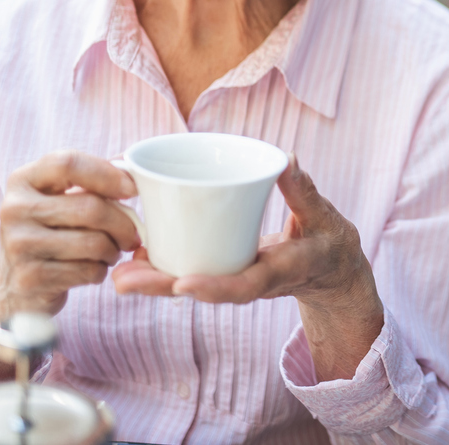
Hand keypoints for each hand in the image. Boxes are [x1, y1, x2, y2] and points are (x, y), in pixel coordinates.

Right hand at [0, 151, 140, 379]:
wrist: (15, 285)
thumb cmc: (51, 233)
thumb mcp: (62, 199)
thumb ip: (93, 179)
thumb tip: (131, 163)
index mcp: (23, 180)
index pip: (68, 163)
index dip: (107, 174)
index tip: (132, 189)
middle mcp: (14, 208)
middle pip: (90, 208)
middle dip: (123, 224)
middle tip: (132, 235)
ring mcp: (18, 244)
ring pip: (94, 242)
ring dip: (113, 250)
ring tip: (109, 252)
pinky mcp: (29, 277)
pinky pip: (87, 270)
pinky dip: (100, 271)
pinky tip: (91, 269)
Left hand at [113, 156, 384, 380]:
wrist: (332, 271)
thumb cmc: (329, 243)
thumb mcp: (324, 217)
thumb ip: (304, 190)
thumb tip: (286, 159)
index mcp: (279, 272)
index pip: (244, 285)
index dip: (213, 286)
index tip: (182, 284)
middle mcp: (251, 282)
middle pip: (203, 289)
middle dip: (161, 287)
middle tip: (122, 281)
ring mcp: (235, 278)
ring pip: (191, 283)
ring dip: (153, 281)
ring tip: (117, 275)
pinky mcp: (226, 270)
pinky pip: (192, 271)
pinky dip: (164, 268)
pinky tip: (134, 258)